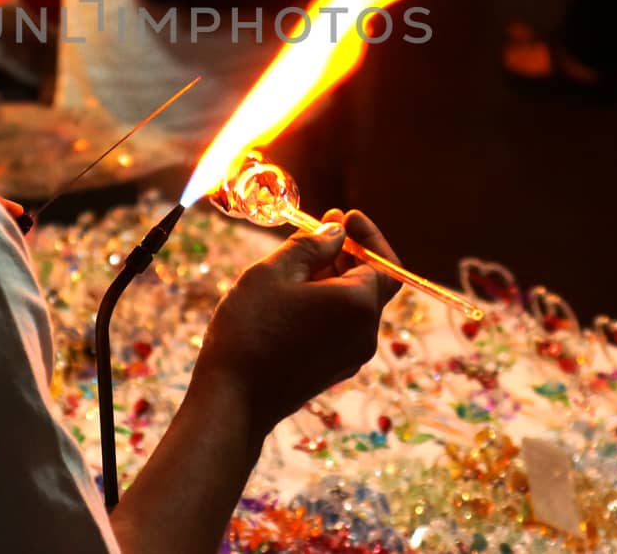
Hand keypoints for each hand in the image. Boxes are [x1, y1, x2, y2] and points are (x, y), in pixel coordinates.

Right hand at [192, 209, 401, 443]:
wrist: (233, 400)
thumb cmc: (250, 330)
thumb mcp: (274, 273)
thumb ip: (311, 246)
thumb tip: (337, 232)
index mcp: (358, 305)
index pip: (383, 262)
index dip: (367, 236)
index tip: (344, 216)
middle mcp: (365, 332)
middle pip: (372, 284)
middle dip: (349, 253)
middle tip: (320, 229)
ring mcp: (352, 356)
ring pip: (355, 305)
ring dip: (336, 277)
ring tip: (301, 259)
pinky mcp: (335, 369)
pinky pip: (343, 326)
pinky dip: (330, 302)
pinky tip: (297, 292)